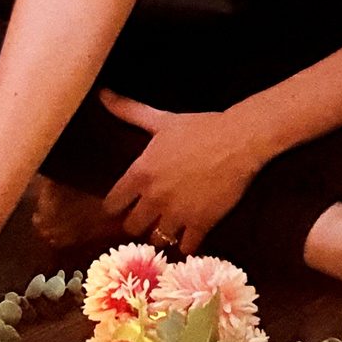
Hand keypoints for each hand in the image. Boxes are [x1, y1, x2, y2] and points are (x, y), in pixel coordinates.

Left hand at [99, 91, 263, 253]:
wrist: (239, 140)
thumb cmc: (199, 128)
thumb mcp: (161, 120)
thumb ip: (129, 111)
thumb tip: (102, 95)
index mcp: (140, 174)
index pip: (112, 205)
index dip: (116, 207)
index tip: (123, 206)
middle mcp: (153, 198)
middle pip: (131, 227)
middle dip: (138, 223)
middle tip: (148, 218)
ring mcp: (177, 213)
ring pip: (156, 239)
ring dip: (161, 234)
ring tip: (168, 228)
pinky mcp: (201, 224)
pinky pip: (185, 247)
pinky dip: (186, 245)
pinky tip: (190, 236)